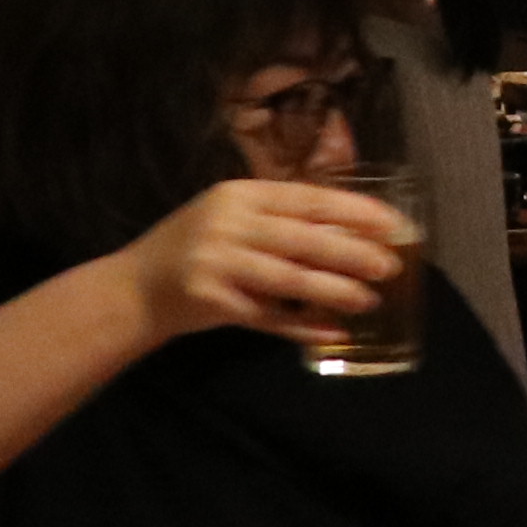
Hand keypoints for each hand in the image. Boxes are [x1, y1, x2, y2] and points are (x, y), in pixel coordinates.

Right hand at [127, 171, 406, 345]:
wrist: (135, 288)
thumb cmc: (195, 249)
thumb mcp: (231, 219)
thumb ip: (279, 221)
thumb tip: (350, 233)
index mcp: (240, 194)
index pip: (308, 198)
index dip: (353, 210)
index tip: (391, 223)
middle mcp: (229, 222)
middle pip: (303, 238)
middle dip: (352, 252)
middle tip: (390, 265)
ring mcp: (218, 261)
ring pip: (289, 277)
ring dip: (334, 290)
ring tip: (369, 299)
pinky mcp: (212, 300)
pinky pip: (268, 316)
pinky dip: (302, 326)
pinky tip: (331, 332)